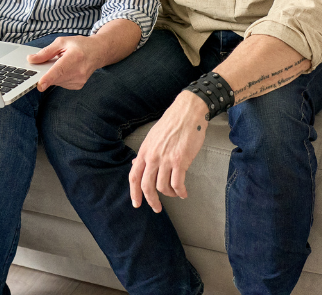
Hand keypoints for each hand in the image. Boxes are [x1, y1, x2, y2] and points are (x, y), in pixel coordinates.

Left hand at [28, 36, 101, 90]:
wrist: (98, 52)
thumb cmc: (80, 45)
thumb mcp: (62, 42)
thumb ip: (46, 52)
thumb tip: (31, 60)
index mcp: (75, 56)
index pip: (60, 70)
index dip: (49, 78)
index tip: (40, 85)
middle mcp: (79, 71)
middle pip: (55, 77)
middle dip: (48, 71)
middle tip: (54, 61)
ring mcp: (79, 80)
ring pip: (57, 81)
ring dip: (55, 74)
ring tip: (65, 63)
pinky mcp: (78, 86)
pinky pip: (61, 84)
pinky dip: (60, 77)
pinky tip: (67, 70)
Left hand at [129, 91, 208, 212]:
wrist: (187, 112)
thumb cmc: (171, 123)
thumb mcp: (152, 137)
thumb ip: (145, 153)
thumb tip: (135, 164)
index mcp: (144, 151)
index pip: (134, 176)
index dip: (134, 192)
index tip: (136, 204)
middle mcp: (152, 157)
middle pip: (147, 186)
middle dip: (151, 200)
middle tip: (157, 208)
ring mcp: (166, 160)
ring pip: (163, 187)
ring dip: (169, 194)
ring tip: (176, 194)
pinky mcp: (180, 161)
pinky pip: (177, 184)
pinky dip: (180, 192)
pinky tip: (184, 193)